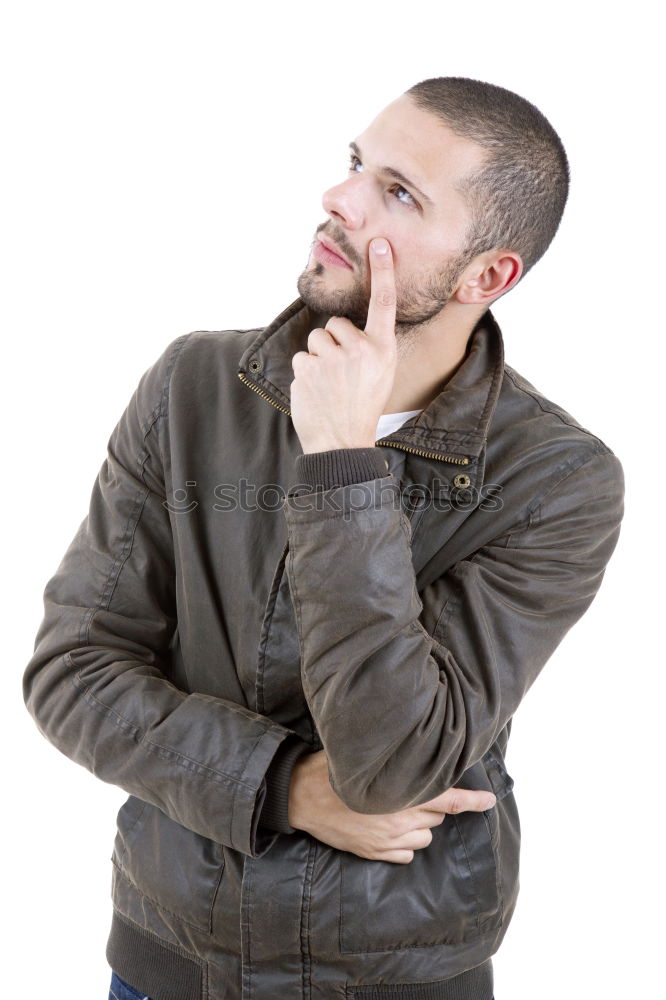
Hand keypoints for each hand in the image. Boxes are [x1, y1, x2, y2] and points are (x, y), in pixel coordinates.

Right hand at [288, 749, 495, 863]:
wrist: (300, 796)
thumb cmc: (332, 769)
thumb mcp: (366, 757)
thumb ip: (395, 760)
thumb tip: (414, 748)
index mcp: (399, 793)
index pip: (448, 799)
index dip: (473, 801)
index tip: (490, 801)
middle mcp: (398, 819)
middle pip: (437, 814)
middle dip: (432, 802)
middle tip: (414, 790)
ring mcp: (387, 840)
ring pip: (424, 836)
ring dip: (420, 823)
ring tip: (398, 809)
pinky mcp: (374, 852)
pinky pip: (406, 853)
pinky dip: (405, 842)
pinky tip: (390, 828)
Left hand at [290, 238, 397, 453]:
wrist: (343, 442)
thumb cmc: (362, 406)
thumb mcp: (381, 374)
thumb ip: (369, 346)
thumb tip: (343, 326)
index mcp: (383, 350)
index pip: (383, 304)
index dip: (382, 272)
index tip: (379, 245)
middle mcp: (360, 350)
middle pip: (335, 324)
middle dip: (333, 342)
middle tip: (342, 372)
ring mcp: (333, 359)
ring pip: (316, 339)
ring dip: (318, 357)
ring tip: (329, 383)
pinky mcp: (309, 369)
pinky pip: (302, 357)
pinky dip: (306, 373)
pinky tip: (317, 391)